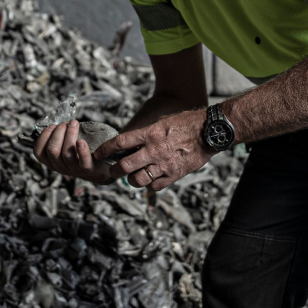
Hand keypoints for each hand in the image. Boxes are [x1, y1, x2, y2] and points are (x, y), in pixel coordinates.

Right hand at [33, 119, 112, 183]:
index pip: (39, 152)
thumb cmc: (80, 154)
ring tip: (74, 124)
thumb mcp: (65, 148)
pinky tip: (81, 141)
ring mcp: (74, 170)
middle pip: (52, 150)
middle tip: (65, 123)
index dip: (43, 137)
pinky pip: (83, 162)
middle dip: (57, 133)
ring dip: (69, 135)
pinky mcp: (88, 170)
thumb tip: (57, 123)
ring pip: (66, 153)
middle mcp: (60, 167)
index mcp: (52, 162)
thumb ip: (59, 139)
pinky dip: (82, 150)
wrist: (99, 169)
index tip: (52, 126)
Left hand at [94, 108, 213, 191]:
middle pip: (125, 166)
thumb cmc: (186, 123)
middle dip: (115, 170)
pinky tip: (150, 180)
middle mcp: (154, 150)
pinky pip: (155, 186)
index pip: (120, 143)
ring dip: (132, 180)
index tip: (98, 154)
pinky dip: (150, 185)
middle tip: (113, 171)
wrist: (209, 131)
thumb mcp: (162, 121)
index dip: (106, 150)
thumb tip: (131, 142)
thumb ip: (146, 133)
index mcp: (150, 134)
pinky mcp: (175, 174)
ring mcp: (164, 164)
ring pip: (138, 180)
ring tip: (132, 177)